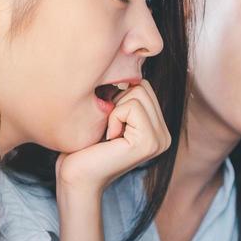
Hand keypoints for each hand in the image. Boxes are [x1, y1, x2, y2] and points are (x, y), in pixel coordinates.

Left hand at [55, 80, 172, 194]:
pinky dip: (114, 118)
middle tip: (108, 129)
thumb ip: (124, 98)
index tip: (108, 123)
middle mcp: (165, 135)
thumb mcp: (108, 116)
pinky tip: (109, 139)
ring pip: (138, 93)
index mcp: (158, 129)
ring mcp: (161, 140)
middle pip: (142, 86)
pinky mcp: (150, 143)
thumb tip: (125, 63)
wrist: (76, 178)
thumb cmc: (84, 147)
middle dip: (117, 101)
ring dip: (114, 110)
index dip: (118, 97)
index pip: (143, 86)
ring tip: (109, 134)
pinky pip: (132, 107)